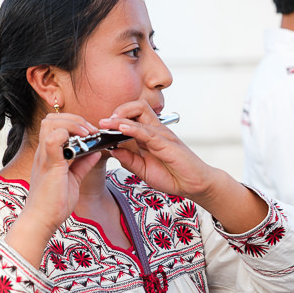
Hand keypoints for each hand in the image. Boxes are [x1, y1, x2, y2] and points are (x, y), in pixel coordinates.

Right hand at [3, 113, 101, 265]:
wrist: (41, 221)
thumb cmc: (53, 204)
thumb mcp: (73, 180)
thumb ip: (82, 164)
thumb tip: (95, 152)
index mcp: (48, 154)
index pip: (54, 124)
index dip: (73, 122)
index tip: (90, 133)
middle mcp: (43, 152)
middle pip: (51, 118)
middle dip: (74, 119)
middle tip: (90, 131)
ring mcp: (44, 157)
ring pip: (51, 123)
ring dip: (72, 124)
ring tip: (87, 135)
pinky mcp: (50, 165)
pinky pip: (53, 140)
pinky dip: (68, 136)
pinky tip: (82, 145)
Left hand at [101, 101, 269, 232]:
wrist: (194, 185)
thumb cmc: (171, 176)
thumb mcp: (142, 170)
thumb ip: (128, 159)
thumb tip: (111, 150)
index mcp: (148, 136)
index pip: (131, 117)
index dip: (114, 119)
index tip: (99, 127)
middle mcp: (155, 131)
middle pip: (137, 106)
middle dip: (118, 110)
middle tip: (104, 122)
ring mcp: (162, 135)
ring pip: (141, 114)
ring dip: (122, 116)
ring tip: (108, 123)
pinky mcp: (168, 144)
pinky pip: (149, 132)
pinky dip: (134, 129)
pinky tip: (122, 129)